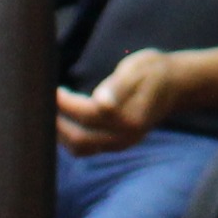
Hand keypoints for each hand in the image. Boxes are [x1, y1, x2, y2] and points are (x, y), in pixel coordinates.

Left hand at [55, 50, 184, 154]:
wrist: (175, 84)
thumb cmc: (153, 70)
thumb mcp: (140, 68)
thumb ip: (119, 85)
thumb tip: (101, 101)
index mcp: (131, 117)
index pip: (89, 114)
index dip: (66, 103)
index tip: (51, 88)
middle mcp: (126, 136)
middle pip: (80, 137)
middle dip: (57, 121)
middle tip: (42, 101)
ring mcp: (122, 144)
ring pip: (80, 148)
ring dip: (59, 134)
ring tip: (47, 113)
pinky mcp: (116, 145)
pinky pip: (85, 149)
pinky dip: (68, 138)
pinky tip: (60, 121)